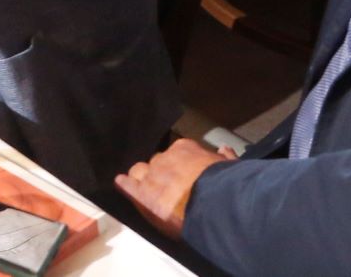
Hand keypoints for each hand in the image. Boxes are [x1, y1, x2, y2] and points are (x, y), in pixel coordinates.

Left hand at [116, 139, 232, 236]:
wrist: (214, 203)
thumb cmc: (225, 184)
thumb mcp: (229, 167)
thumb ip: (224, 158)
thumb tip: (223, 150)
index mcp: (184, 149)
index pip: (175, 152)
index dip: (179, 165)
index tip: (185, 173)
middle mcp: (164, 159)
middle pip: (157, 163)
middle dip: (161, 173)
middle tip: (169, 187)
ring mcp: (151, 176)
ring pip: (139, 173)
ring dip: (143, 180)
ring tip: (148, 190)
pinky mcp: (142, 195)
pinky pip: (128, 186)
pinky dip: (125, 186)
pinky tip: (121, 184)